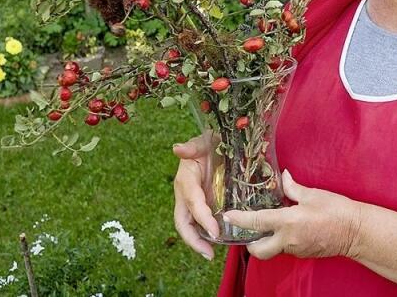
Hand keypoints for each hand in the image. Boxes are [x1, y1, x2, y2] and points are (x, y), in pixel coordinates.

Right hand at [172, 133, 220, 260]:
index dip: (202, 218)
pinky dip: (206, 233)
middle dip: (192, 240)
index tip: (215, 232)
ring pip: (189, 225)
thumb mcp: (204, 141)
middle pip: (183, 222)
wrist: (218, 143)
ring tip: (211, 254)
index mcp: (186, 179)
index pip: (192, 203)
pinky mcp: (202, 203)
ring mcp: (193, 200)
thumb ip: (192, 146)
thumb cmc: (210, 142)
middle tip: (208, 254)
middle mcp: (186, 193)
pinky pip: (200, 222)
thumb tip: (177, 149)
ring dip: (198, 241)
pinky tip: (218, 241)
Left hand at [223, 169, 363, 260]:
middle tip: (248, 231)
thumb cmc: (336, 210)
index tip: (228, 216)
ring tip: (269, 226)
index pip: (256, 222)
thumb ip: (292, 188)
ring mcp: (296, 249)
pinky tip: (288, 229)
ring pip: (272, 250)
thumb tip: (283, 177)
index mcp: (288, 222)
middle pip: (258, 251)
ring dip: (267, 241)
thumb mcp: (313, 194)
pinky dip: (282, 241)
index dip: (239, 219)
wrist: (357, 231)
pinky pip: (286, 249)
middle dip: (249, 244)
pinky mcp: (304, 253)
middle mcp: (288, 240)